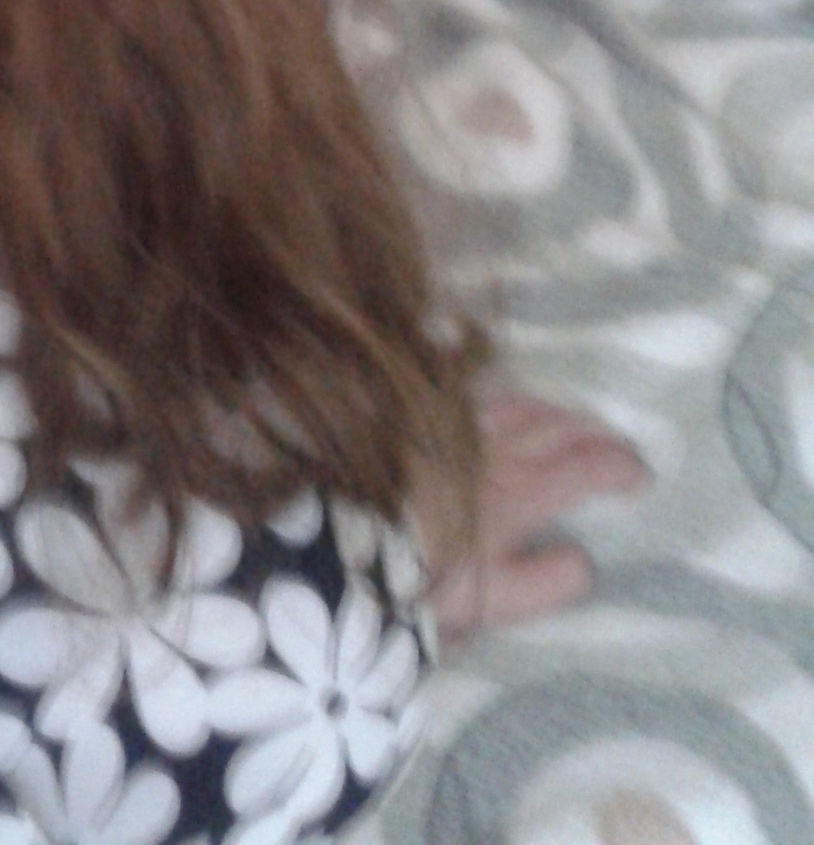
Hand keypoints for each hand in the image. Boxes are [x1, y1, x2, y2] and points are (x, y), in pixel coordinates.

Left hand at [420, 392, 650, 643]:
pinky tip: (499, 398)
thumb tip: (587, 562)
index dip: (618, 465)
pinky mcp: (423, 422)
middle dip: (594, 432)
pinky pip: (473, 396)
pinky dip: (501, 396)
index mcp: (522, 494)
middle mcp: (497, 452)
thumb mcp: (494, 597)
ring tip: (568, 417)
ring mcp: (458, 431)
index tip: (641, 472)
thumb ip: (546, 583)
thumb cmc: (427, 573)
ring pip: (519, 406)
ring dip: (553, 410)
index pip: (583, 467)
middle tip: (615, 440)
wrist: (353, 536)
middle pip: (557, 428)